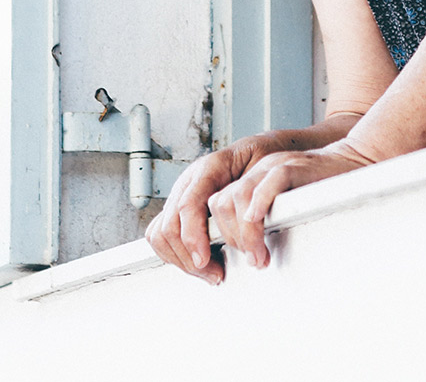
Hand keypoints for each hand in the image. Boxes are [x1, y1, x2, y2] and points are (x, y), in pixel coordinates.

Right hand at [145, 134, 285, 284]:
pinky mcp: (178, 207)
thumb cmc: (262, 159)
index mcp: (209, 168)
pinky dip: (173, 254)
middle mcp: (189, 181)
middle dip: (188, 257)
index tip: (204, 260)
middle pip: (169, 225)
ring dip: (180, 259)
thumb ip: (255, 191)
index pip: (187, 205)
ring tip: (209, 272)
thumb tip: (252, 221)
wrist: (257, 150)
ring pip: (160, 233)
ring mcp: (181, 194)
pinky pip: (160, 233)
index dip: (192, 236)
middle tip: (215, 274)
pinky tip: (197, 262)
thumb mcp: (266, 168)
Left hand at [206, 140, 373, 269]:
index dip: (217, 236)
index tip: (230, 260)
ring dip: (247, 233)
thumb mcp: (282, 204)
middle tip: (253, 260)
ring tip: (260, 255)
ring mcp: (273, 166)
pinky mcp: (295, 167)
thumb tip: (245, 253)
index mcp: (248, 179)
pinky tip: (262, 222)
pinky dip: (261, 203)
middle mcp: (256, 170)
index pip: (214, 206)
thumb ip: (262, 219)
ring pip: (239, 196)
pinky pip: (271, 181)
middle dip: (231, 239)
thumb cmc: (320, 189)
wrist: (350, 162)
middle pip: (221, 204)